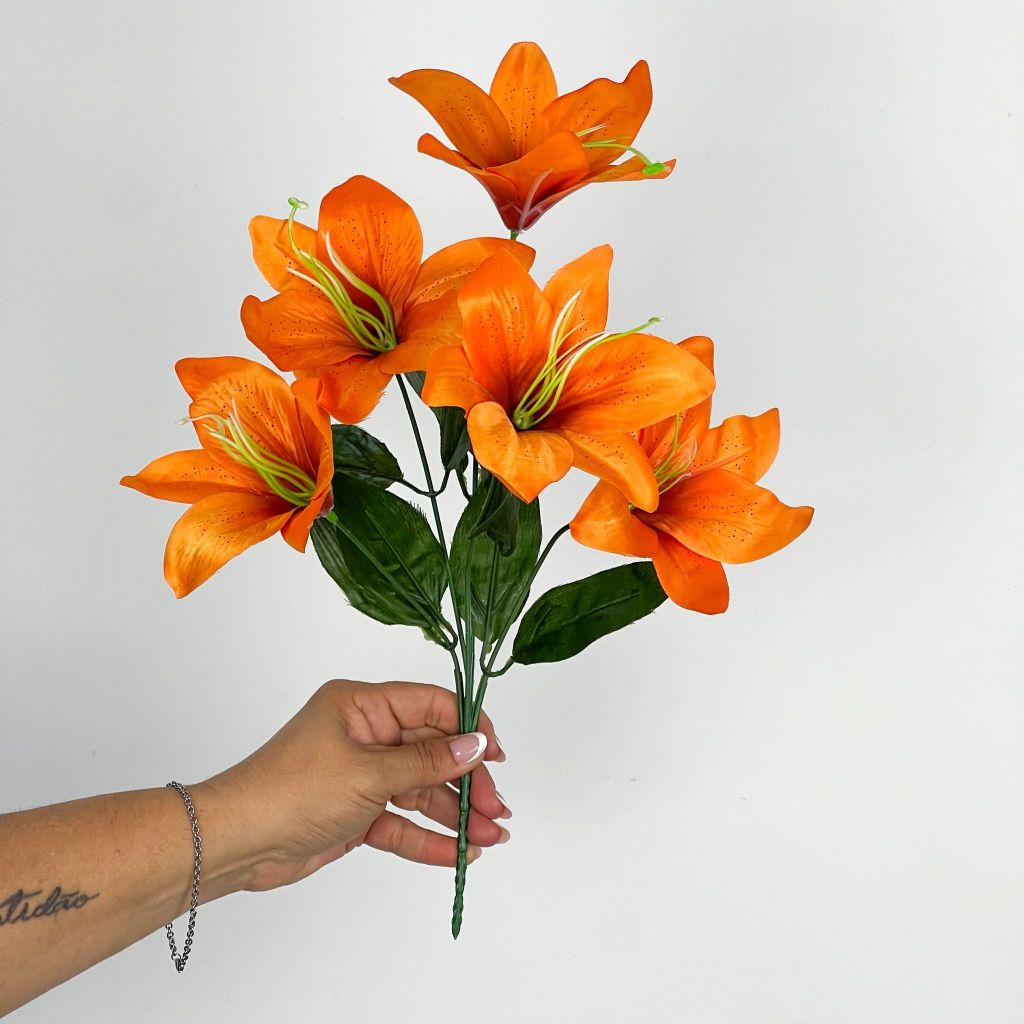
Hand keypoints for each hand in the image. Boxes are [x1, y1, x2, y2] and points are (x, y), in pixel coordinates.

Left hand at [194, 679, 509, 892]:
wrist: (236, 843)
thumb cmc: (291, 791)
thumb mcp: (368, 773)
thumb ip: (427, 763)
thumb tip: (476, 744)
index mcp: (363, 705)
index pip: (431, 706)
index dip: (469, 727)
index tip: (497, 756)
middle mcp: (365, 734)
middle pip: (432, 752)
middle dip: (467, 782)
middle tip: (496, 810)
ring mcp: (361, 775)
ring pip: (421, 791)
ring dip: (454, 814)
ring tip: (489, 837)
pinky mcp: (356, 812)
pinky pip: (402, 821)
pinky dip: (428, 837)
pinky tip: (458, 852)